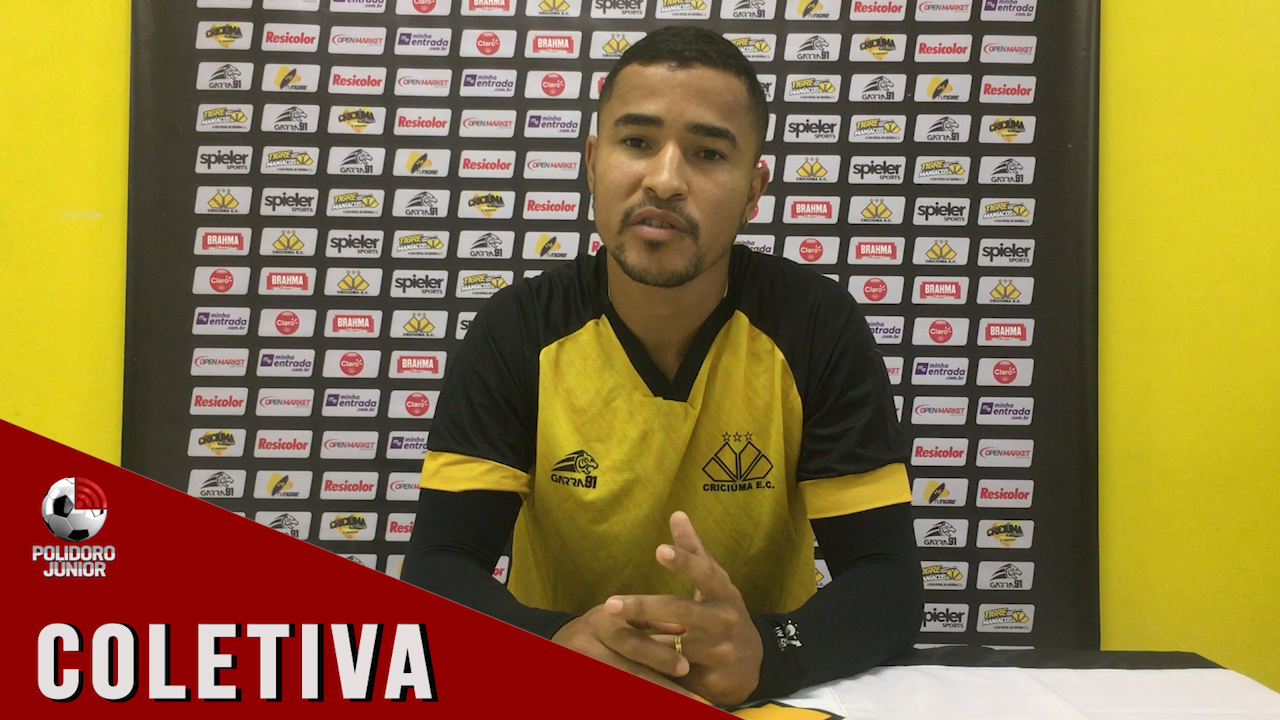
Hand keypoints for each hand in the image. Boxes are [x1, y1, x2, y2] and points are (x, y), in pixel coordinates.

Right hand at [551, 601, 696, 698]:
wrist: (557, 643)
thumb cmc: (599, 628)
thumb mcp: (620, 616)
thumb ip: (650, 620)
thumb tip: (684, 627)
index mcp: (601, 623)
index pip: (632, 641)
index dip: (658, 655)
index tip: (685, 667)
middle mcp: (587, 646)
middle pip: (627, 671)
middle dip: (660, 686)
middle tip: (690, 699)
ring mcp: (580, 668)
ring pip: (620, 690)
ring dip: (650, 703)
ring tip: (680, 710)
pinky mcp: (578, 690)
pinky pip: (609, 701)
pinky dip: (634, 707)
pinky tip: (658, 711)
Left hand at [605, 511, 763, 705]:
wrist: (753, 662)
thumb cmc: (722, 611)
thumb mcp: (715, 582)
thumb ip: (694, 550)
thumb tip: (676, 513)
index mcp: (723, 592)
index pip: (704, 573)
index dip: (684, 562)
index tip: (659, 550)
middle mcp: (723, 619)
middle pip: (680, 612)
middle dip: (643, 607)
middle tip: (609, 604)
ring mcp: (720, 651)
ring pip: (673, 648)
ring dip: (641, 645)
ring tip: (610, 637)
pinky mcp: (712, 679)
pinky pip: (676, 676)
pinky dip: (652, 672)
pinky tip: (625, 666)